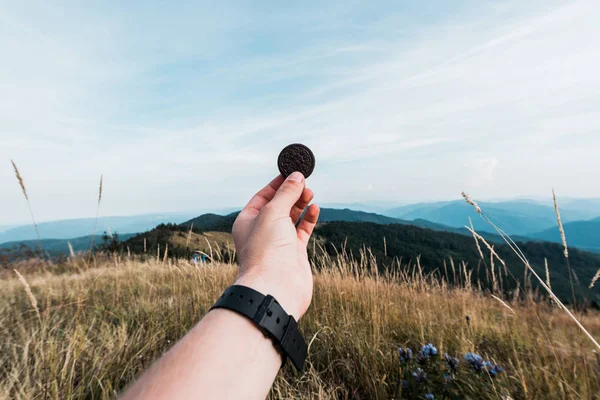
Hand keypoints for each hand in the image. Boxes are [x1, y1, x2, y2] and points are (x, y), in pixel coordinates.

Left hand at [232, 172, 319, 319]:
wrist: (276, 287)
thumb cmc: (266, 250)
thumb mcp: (274, 212)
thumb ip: (286, 193)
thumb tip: (297, 177)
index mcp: (247, 221)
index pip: (262, 196)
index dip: (277, 184)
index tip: (291, 172)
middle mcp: (262, 231)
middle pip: (278, 205)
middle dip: (291, 193)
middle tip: (305, 182)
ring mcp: (278, 242)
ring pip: (291, 217)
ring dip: (301, 204)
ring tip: (311, 193)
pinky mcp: (294, 253)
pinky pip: (302, 230)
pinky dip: (309, 218)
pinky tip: (315, 208)